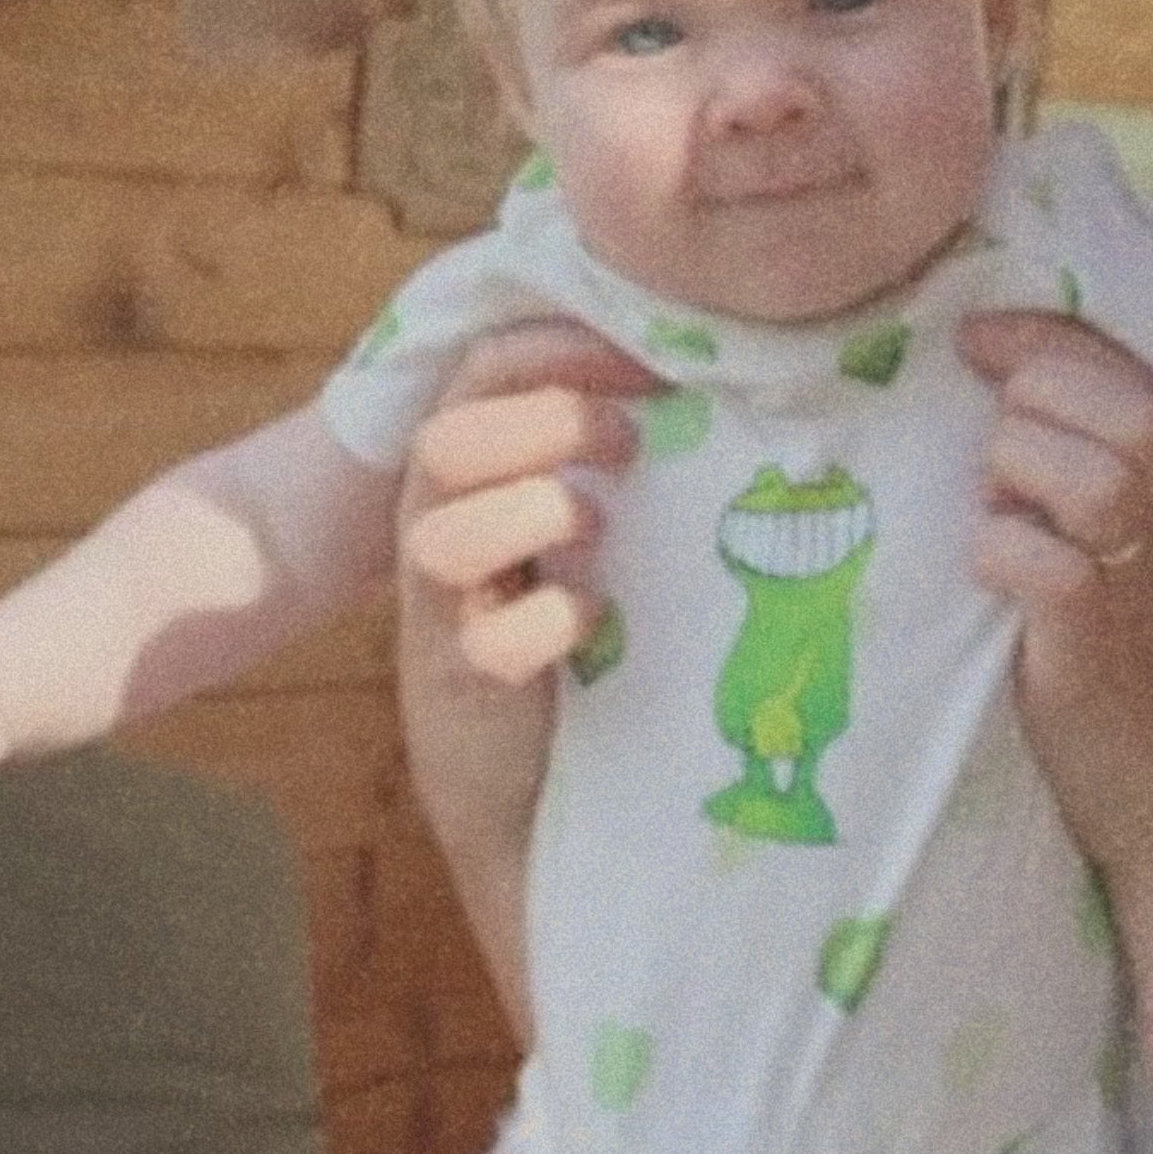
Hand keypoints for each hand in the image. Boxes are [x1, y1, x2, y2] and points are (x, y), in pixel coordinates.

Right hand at [393, 320, 656, 1032]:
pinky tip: (592, 623)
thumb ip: (614, 470)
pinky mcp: (461, 694)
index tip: (644, 355)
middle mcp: (442, 539)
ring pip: (437, 536)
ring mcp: (445, 619)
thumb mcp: (589, 541)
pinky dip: (546, 623)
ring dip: (531, 512)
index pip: (481, 376)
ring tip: (596, 527)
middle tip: (626, 445)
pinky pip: (485, 645)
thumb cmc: (580, 653)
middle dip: (544, 423)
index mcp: (474, 484)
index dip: (554, 350)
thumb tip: (716, 389)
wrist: (536, 803)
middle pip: (445, 441)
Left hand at [959, 308, 1152, 894]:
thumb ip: (1111, 499)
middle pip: (1120, 404)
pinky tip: (992, 576)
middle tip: (993, 443)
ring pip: (1086, 469)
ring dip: (1015, 468)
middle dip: (1035, 393)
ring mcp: (1141, 590)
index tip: (980, 335)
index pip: (1136, 380)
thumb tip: (1008, 427)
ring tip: (996, 511)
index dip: (1052, 339)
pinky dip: (998, 551)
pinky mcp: (1093, 649)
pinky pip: (1041, 563)